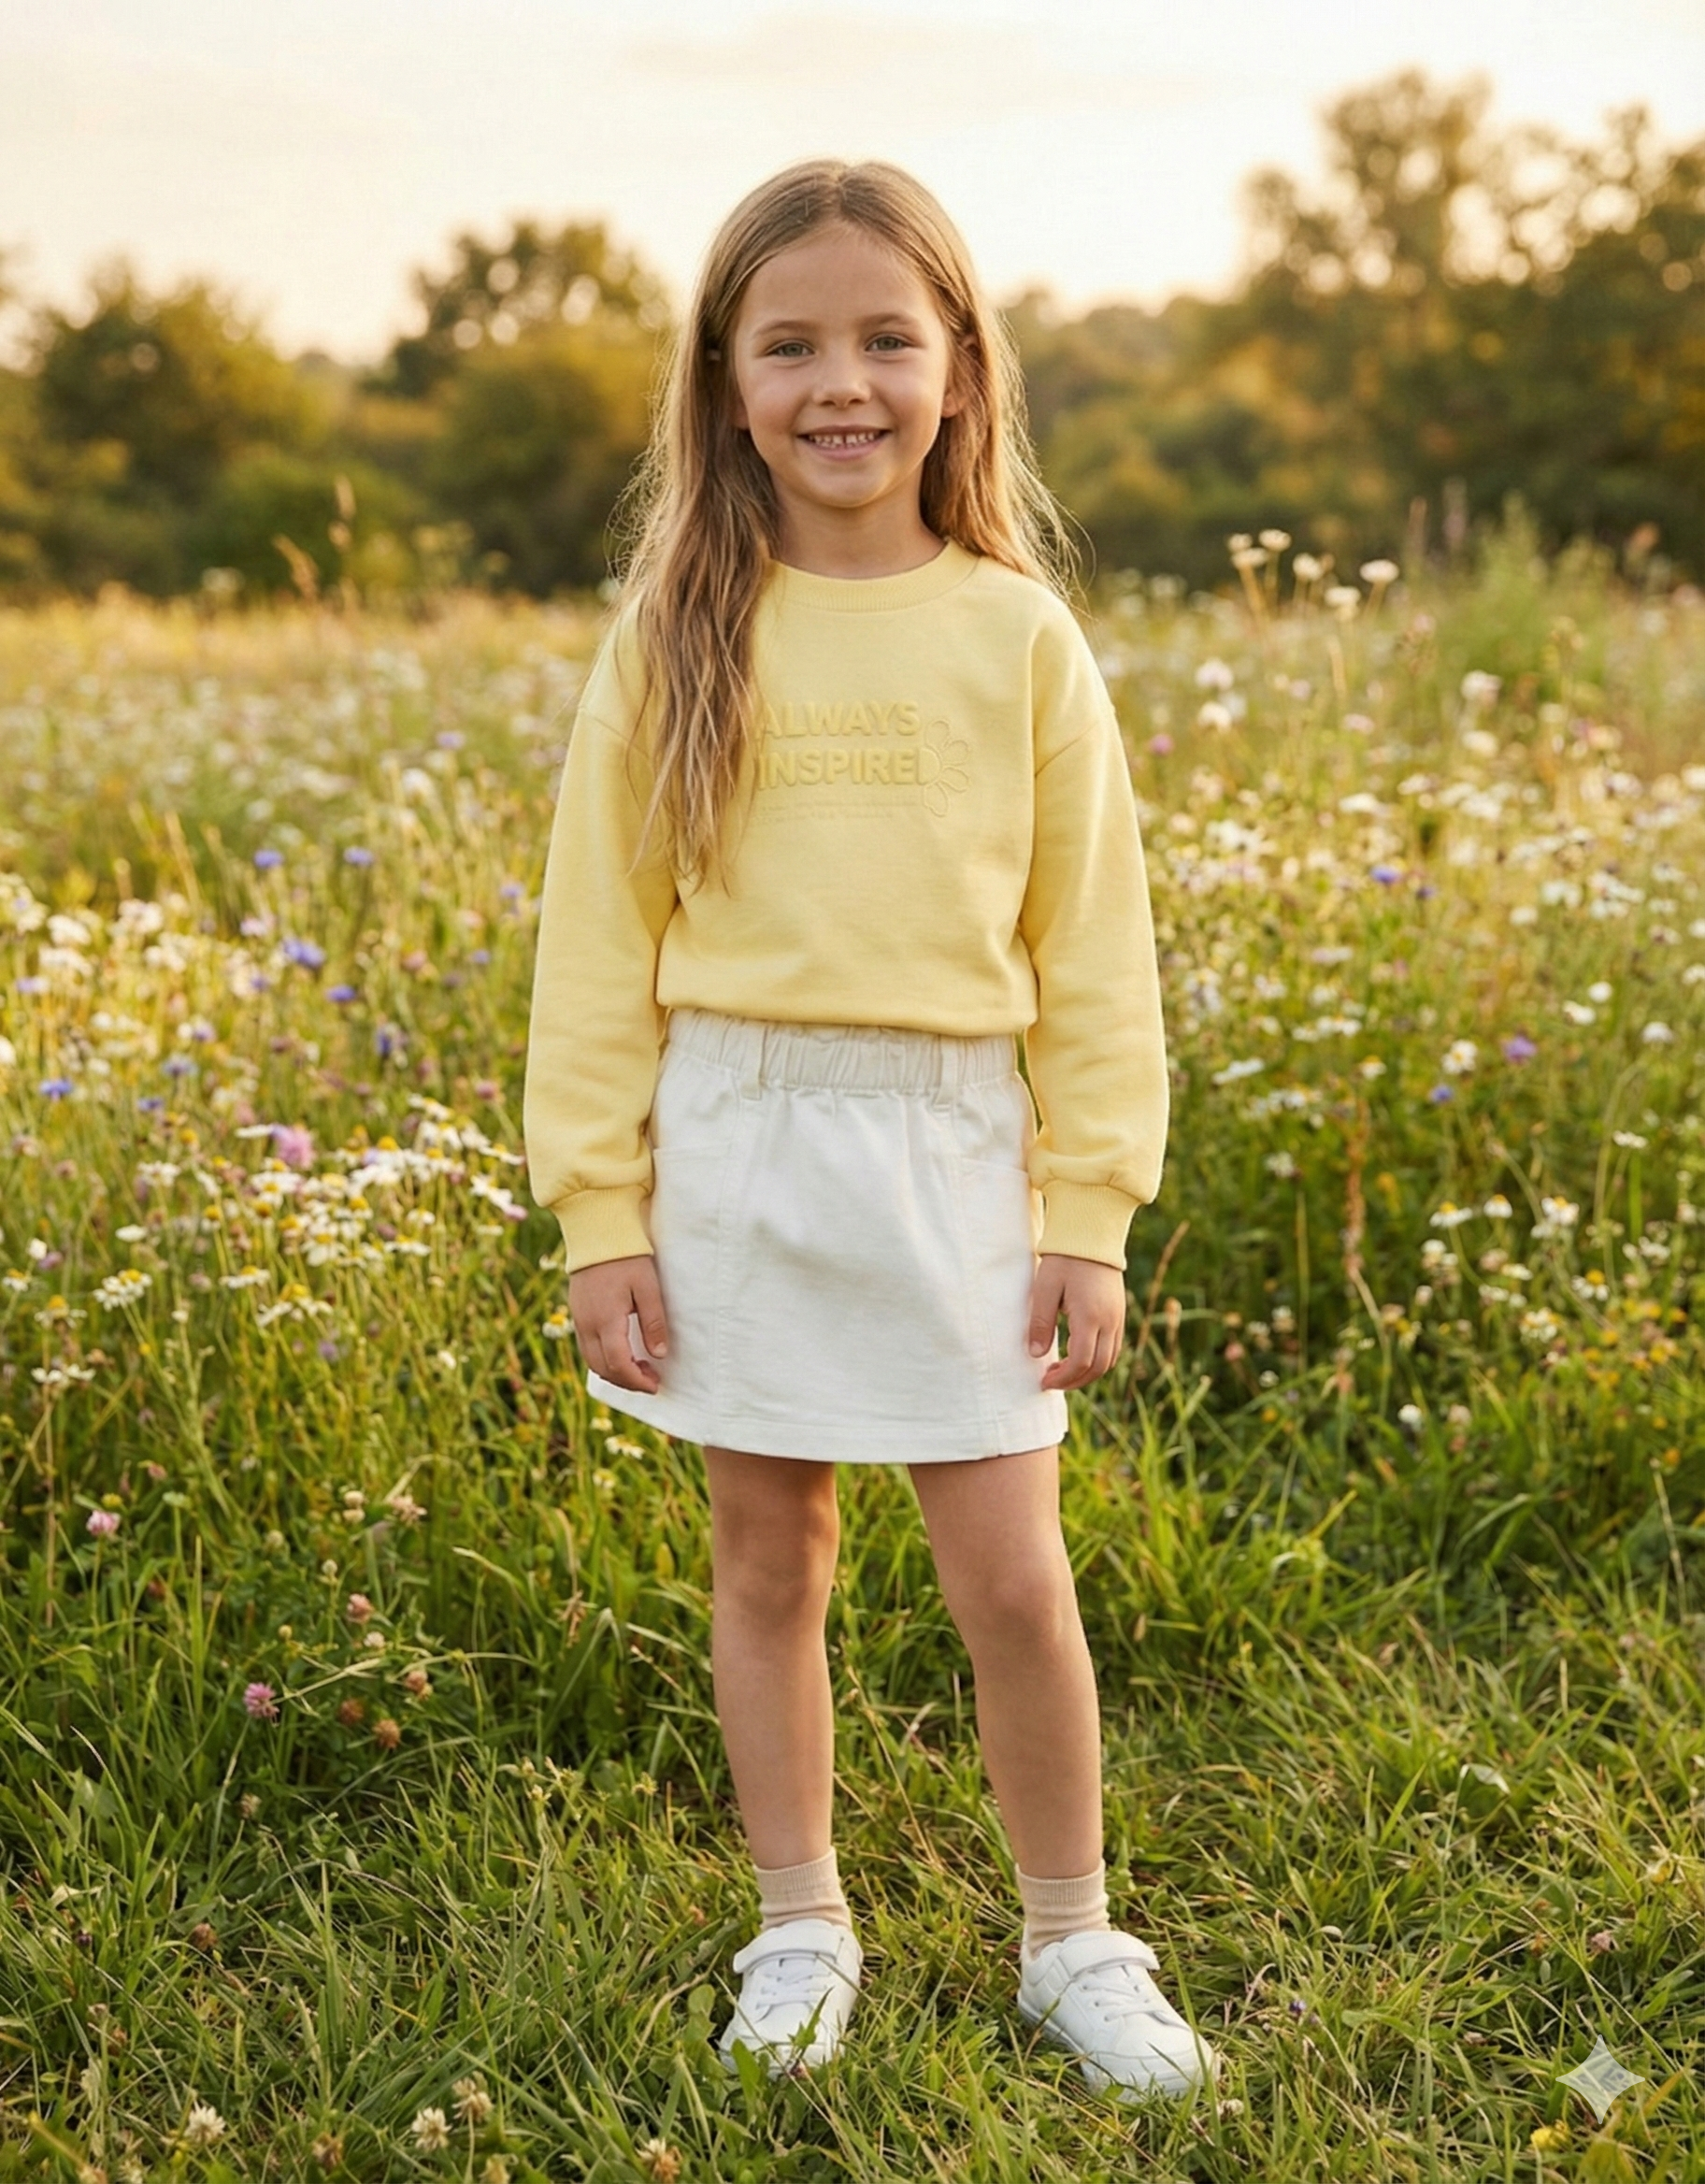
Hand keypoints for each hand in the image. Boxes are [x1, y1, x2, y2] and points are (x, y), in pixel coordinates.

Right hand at [567, 1254, 669, 1392]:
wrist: (597, 1232)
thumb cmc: (627, 1257)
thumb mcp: (648, 1287)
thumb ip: (653, 1321)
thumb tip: (659, 1354)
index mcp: (606, 1320)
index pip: (618, 1364)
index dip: (637, 1380)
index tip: (654, 1385)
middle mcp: (587, 1324)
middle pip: (602, 1369)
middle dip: (627, 1381)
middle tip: (651, 1380)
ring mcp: (579, 1319)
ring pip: (591, 1361)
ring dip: (614, 1372)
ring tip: (639, 1368)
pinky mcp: (577, 1313)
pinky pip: (587, 1347)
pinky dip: (604, 1359)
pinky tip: (622, 1352)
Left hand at [1027, 1253, 1126, 1390]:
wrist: (1091, 1234)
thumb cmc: (1064, 1259)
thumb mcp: (1045, 1288)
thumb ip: (1040, 1322)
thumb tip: (1035, 1354)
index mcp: (1090, 1316)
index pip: (1081, 1362)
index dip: (1063, 1378)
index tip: (1044, 1381)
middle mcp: (1109, 1321)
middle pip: (1098, 1367)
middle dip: (1074, 1381)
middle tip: (1051, 1381)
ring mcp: (1117, 1317)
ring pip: (1108, 1360)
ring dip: (1086, 1372)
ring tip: (1061, 1370)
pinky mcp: (1119, 1313)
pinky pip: (1113, 1347)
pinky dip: (1096, 1359)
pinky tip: (1076, 1354)